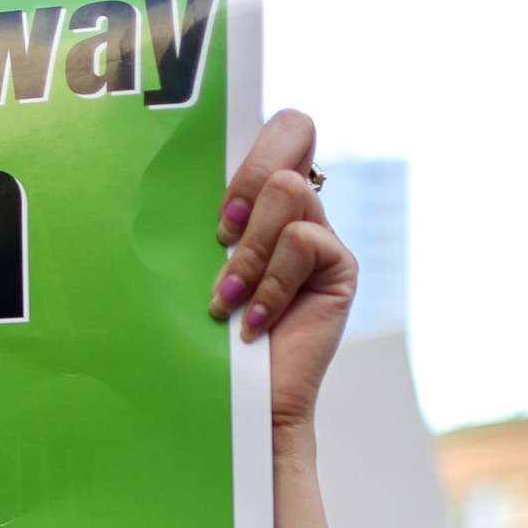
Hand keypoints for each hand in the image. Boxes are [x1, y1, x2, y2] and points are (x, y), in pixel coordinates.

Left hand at [208, 109, 355, 434]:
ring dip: (250, 249)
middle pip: (294, 130)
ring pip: (288, 191)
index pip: (283, 127)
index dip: (254, 147)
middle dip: (247, 178)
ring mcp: (321, 235)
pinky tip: (255, 323)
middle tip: (223, 234)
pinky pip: (302, 242)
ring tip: (230, 298)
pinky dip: (270, 284)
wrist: (240, 400)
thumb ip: (210, 221)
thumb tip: (188, 182)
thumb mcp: (196, 265)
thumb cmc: (205, 334)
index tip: (220, 210)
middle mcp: (297, 208)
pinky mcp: (339, 267)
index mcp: (261, 197)